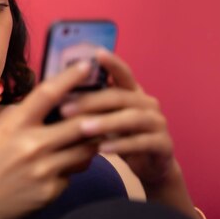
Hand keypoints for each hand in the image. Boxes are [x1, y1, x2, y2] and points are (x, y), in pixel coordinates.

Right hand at [0, 61, 99, 218]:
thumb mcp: (0, 135)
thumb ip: (27, 122)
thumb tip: (55, 107)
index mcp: (15, 126)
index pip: (47, 95)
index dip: (69, 78)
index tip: (85, 65)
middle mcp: (31, 145)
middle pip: (78, 124)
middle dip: (95, 116)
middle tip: (105, 109)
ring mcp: (43, 169)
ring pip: (85, 151)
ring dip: (89, 143)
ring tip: (83, 139)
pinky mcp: (51, 190)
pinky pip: (73, 173)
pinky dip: (73, 167)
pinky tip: (61, 166)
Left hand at [59, 50, 174, 187]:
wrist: (151, 166)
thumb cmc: (121, 135)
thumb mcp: (106, 118)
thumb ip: (91, 105)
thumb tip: (55, 96)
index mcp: (133, 92)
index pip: (123, 72)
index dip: (111, 62)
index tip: (96, 53)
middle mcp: (148, 103)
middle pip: (119, 96)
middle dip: (90, 102)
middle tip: (64, 109)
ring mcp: (158, 123)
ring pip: (131, 118)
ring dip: (105, 122)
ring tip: (82, 128)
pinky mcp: (163, 144)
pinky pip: (141, 142)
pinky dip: (120, 145)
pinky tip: (101, 149)